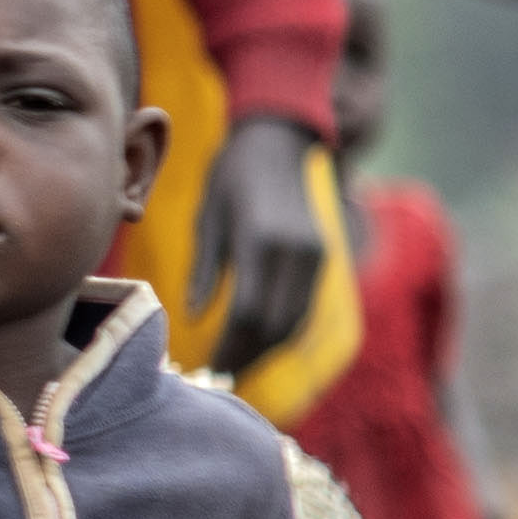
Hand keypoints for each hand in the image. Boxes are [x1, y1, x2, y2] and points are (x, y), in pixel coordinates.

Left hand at [180, 108, 331, 374]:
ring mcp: (316, 255)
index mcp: (262, 239)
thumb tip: (193, 317)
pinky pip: (304, 308)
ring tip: (236, 367)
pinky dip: (282, 332)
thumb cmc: (231, 175)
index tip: (205, 366)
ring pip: (294, 322)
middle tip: (219, 377)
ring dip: (266, 351)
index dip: (229, 346)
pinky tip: (258, 342)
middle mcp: (296, 251)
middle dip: (247, 357)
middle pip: (275, 325)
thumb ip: (204, 269)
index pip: (248, 312)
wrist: (280, 141)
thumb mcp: (207, 216)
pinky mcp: (324, 256)